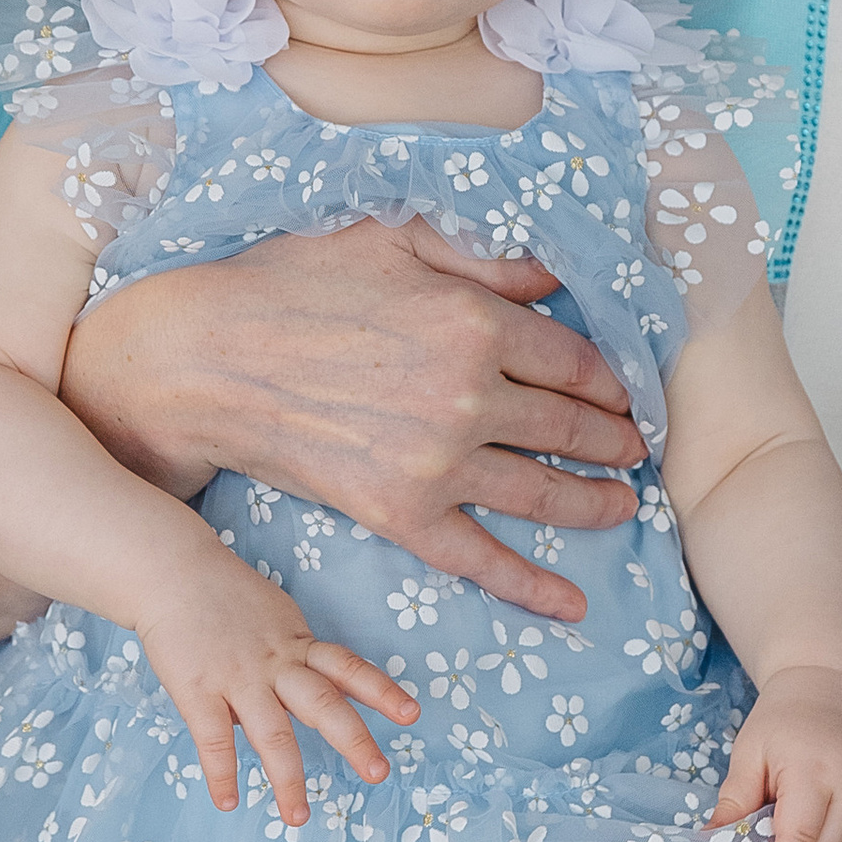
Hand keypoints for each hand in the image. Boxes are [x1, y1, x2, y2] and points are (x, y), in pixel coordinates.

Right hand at [65, 220, 644, 625]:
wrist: (205, 360)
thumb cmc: (293, 283)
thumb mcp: (394, 238)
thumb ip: (486, 257)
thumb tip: (560, 273)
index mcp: (476, 324)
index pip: (577, 362)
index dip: (611, 381)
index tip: (626, 394)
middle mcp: (470, 398)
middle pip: (571, 428)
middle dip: (613, 441)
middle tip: (637, 449)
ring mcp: (438, 465)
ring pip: (544, 493)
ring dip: (595, 502)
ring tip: (623, 503)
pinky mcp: (401, 515)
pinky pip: (482, 559)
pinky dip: (532, 585)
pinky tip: (572, 604)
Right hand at [133, 552, 419, 819]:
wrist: (170, 569)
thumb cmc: (223, 595)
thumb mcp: (273, 617)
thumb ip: (293, 656)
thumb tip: (305, 696)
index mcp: (297, 644)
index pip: (348, 667)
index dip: (381, 691)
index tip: (412, 715)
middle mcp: (275, 663)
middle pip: (323, 703)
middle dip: (354, 740)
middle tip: (380, 773)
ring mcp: (237, 677)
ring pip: (272, 733)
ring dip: (288, 778)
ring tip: (297, 817)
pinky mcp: (196, 689)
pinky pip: (213, 738)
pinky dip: (222, 773)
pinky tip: (228, 801)